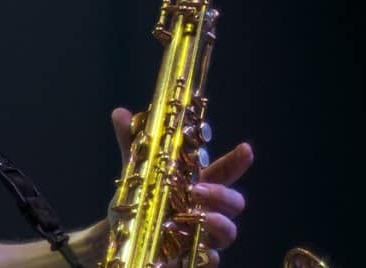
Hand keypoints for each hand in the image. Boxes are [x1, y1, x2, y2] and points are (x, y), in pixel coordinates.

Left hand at [109, 107, 252, 266]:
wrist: (125, 234)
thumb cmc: (141, 198)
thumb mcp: (136, 171)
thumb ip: (132, 144)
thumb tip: (120, 113)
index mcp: (197, 184)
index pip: (224, 171)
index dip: (237, 161)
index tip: (245, 148)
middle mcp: (206, 209)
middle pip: (233, 202)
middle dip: (222, 194)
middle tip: (197, 191)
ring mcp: (203, 235)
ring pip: (228, 232)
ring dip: (219, 224)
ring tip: (201, 218)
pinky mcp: (195, 258)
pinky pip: (212, 260)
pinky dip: (210, 257)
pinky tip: (204, 254)